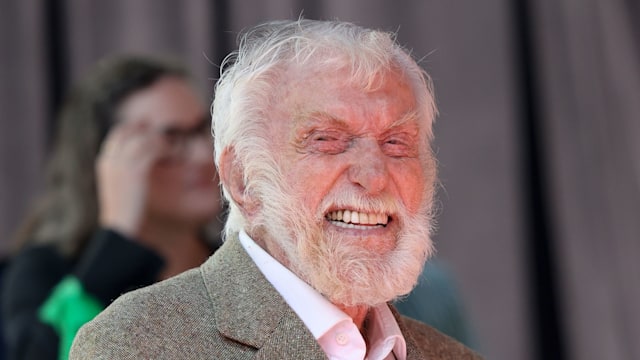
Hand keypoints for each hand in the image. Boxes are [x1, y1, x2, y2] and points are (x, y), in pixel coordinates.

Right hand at [96, 121, 170, 237]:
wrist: (119, 227)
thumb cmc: (122, 211)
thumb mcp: (119, 187)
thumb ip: (125, 171)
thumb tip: (139, 164)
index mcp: (104, 163)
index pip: (118, 133)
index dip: (134, 129)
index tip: (149, 131)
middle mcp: (111, 160)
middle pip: (130, 130)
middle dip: (147, 131)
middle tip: (163, 137)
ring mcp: (123, 164)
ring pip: (143, 139)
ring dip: (159, 140)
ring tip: (170, 148)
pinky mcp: (136, 171)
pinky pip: (152, 150)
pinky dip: (164, 149)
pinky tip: (171, 154)